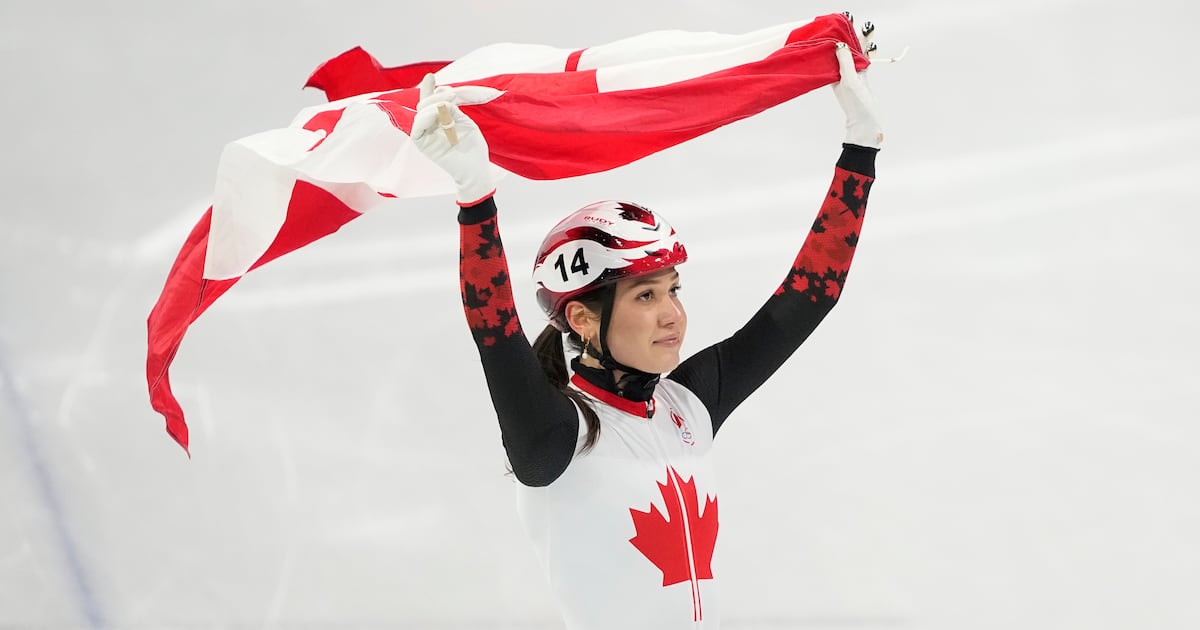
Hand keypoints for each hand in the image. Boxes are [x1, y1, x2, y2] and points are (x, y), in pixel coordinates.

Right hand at [410, 73, 497, 204]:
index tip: (431, 76)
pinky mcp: (422, 144)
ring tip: (447, 106)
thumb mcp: (465, 122)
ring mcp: (426, 135)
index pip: (431, 102)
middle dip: (435, 96)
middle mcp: (431, 126)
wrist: (475, 170)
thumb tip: (441, 93)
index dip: (429, 89)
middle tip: (451, 95)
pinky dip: (425, 118)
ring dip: (433, 106)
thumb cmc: (473, 149)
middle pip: (424, 105)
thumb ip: (452, 108)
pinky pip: (417, 128)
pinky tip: (436, 115)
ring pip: (420, 114)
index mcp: (441, 120)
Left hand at [833, 23, 883, 148]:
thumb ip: (846, 63)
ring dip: (862, 43)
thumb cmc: (856, 106)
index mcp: (834, 74)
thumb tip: (839, 45)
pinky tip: (872, 47)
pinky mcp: (861, 82)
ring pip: (856, 56)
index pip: (835, 51)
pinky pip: (863, 63)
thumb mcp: (850, 82)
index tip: (844, 24)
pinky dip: (867, 54)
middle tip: (857, 22)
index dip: (839, 37)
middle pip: (846, 51)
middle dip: (851, 36)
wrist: (867, 125)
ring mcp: (851, 78)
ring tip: (868, 29)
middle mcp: (841, 75)